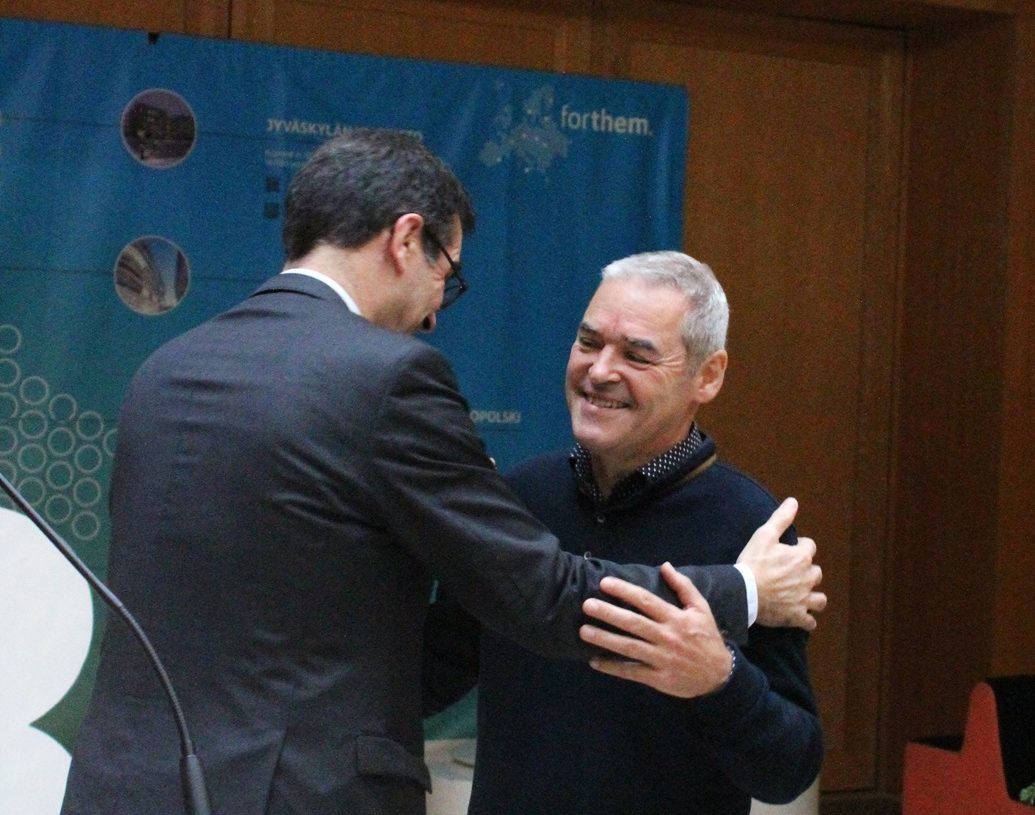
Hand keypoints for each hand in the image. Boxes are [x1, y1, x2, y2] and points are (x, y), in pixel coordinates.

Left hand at [579, 562, 732, 697]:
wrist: (720, 675)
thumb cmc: (707, 637)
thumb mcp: (701, 609)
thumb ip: (683, 586)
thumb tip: (665, 565)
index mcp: (676, 618)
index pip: (646, 601)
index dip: (625, 591)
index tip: (605, 583)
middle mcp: (667, 637)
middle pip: (634, 623)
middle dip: (609, 613)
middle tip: (587, 605)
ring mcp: (661, 658)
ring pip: (629, 647)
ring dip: (605, 639)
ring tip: (584, 631)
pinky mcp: (658, 678)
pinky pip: (632, 672)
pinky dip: (613, 667)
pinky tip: (594, 661)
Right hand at [737, 497, 826, 630]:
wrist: (744, 592)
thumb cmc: (753, 562)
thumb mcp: (764, 535)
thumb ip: (781, 518)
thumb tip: (793, 502)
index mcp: (801, 557)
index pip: (810, 547)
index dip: (799, 547)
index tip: (786, 551)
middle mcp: (808, 578)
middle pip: (816, 572)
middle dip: (806, 571)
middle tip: (790, 573)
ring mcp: (804, 599)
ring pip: (820, 599)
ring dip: (813, 597)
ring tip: (802, 595)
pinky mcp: (797, 616)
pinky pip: (810, 621)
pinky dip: (807, 619)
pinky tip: (800, 617)